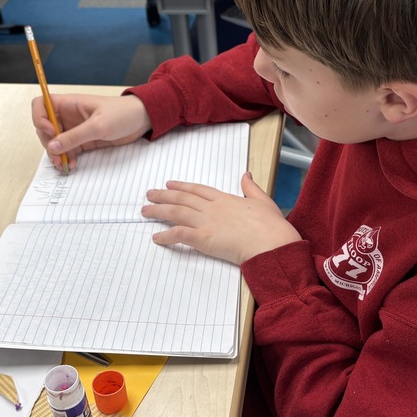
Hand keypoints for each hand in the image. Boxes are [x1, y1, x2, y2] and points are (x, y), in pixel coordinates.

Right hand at [31, 93, 151, 168]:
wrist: (142, 120)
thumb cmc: (122, 114)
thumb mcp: (98, 126)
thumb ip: (75, 136)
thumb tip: (53, 146)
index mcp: (69, 104)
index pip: (41, 105)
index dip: (40, 118)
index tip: (49, 132)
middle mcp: (68, 115)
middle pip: (45, 127)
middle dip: (48, 142)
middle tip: (57, 156)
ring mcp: (75, 128)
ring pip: (56, 141)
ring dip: (56, 153)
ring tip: (64, 164)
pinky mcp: (83, 140)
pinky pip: (68, 149)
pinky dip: (67, 157)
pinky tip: (72, 164)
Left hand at [142, 173, 301, 264]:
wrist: (271, 241)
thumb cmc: (271, 225)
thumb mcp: (263, 200)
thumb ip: (251, 188)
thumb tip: (246, 175)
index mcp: (226, 199)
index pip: (198, 190)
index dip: (182, 186)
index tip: (170, 184)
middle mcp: (213, 208)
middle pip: (182, 198)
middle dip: (164, 195)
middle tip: (149, 194)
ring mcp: (207, 222)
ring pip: (177, 213)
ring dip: (159, 211)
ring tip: (145, 211)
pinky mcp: (203, 238)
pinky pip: (179, 235)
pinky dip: (166, 236)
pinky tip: (156, 238)